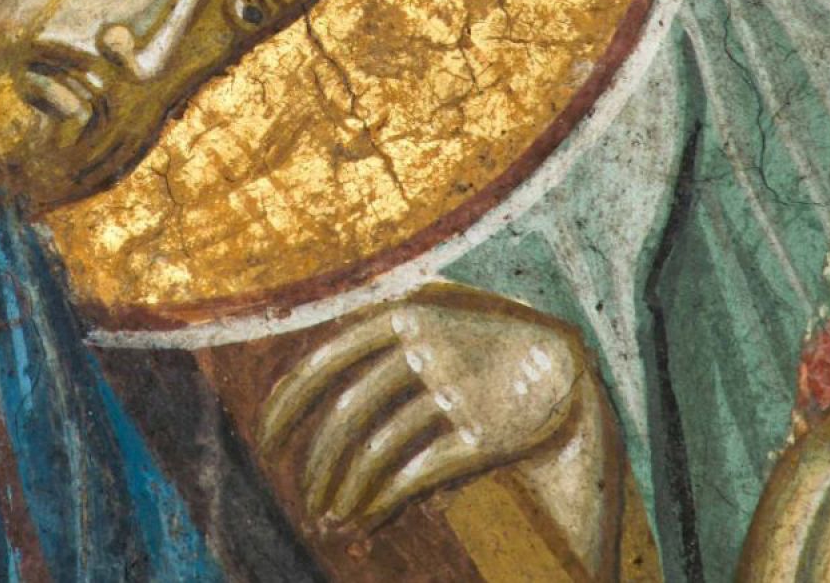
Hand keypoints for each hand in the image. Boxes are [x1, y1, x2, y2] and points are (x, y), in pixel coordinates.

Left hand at [255, 282, 614, 542]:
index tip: (265, 440)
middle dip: (315, 462)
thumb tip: (292, 393)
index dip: (287, 404)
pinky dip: (381, 500)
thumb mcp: (423, 315)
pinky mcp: (486, 433)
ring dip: (344, 490)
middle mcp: (429, 345)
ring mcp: (459, 389)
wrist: (564, 366)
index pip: (324, 360)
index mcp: (403, 310)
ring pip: (379, 450)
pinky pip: (416, 473)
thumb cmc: (473, 343)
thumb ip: (367, 338)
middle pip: (349, 413)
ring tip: (327, 515)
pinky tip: (364, 518)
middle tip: (298, 494)